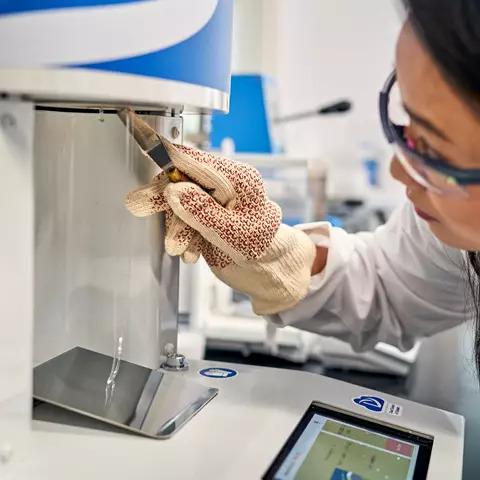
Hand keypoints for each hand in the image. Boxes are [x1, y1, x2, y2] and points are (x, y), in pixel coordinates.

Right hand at [125, 139, 315, 314]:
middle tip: (140, 206)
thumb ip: (202, 211)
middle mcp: (226, 184)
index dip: (166, 152)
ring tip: (182, 249)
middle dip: (167, 201)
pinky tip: (192, 251)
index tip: (142, 137)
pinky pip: (186, 217)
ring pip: (181, 201)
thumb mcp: (232, 234)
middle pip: (183, 179)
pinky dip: (184, 234)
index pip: (194, 160)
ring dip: (177, 226)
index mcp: (238, 179)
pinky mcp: (209, 212)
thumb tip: (174, 190)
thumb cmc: (262, 252)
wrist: (269, 273)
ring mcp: (216, 199)